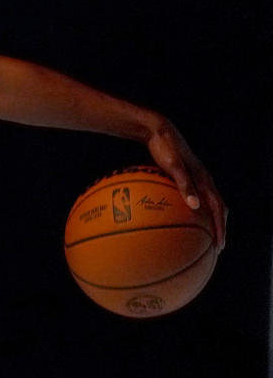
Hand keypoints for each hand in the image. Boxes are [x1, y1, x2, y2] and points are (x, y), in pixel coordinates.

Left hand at [146, 118, 227, 250]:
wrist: (157, 130)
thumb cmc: (163, 147)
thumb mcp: (173, 165)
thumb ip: (184, 185)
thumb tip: (195, 206)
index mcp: (204, 179)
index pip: (219, 208)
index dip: (221, 228)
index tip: (220, 245)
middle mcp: (203, 180)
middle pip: (218, 208)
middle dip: (219, 228)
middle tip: (216, 247)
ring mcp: (195, 178)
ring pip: (207, 203)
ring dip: (208, 220)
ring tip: (203, 237)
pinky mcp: (184, 177)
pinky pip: (192, 197)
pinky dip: (193, 210)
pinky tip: (179, 219)